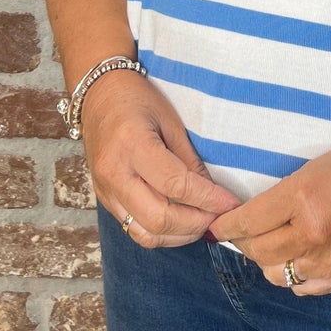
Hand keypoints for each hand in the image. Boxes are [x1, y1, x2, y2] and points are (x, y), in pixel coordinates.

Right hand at [83, 72, 242, 246]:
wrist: (99, 95)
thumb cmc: (138, 98)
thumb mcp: (171, 120)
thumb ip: (190, 159)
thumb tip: (213, 194)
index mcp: (131, 144)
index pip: (176, 185)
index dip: (208, 199)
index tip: (230, 204)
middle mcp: (114, 172)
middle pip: (159, 218)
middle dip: (196, 223)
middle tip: (219, 216)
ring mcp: (105, 190)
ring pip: (145, 234)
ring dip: (179, 235)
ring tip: (202, 222)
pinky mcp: (104, 199)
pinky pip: (134, 230)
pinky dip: (162, 233)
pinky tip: (181, 222)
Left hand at [205, 128, 330, 293]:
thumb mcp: (317, 166)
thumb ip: (284, 196)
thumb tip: (250, 219)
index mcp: (303, 197)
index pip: (247, 222)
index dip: (226, 226)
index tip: (217, 226)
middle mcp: (313, 234)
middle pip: (257, 251)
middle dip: (244, 242)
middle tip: (243, 232)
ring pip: (277, 274)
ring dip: (269, 260)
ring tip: (273, 243)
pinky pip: (304, 288)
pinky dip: (295, 275)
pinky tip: (299, 258)